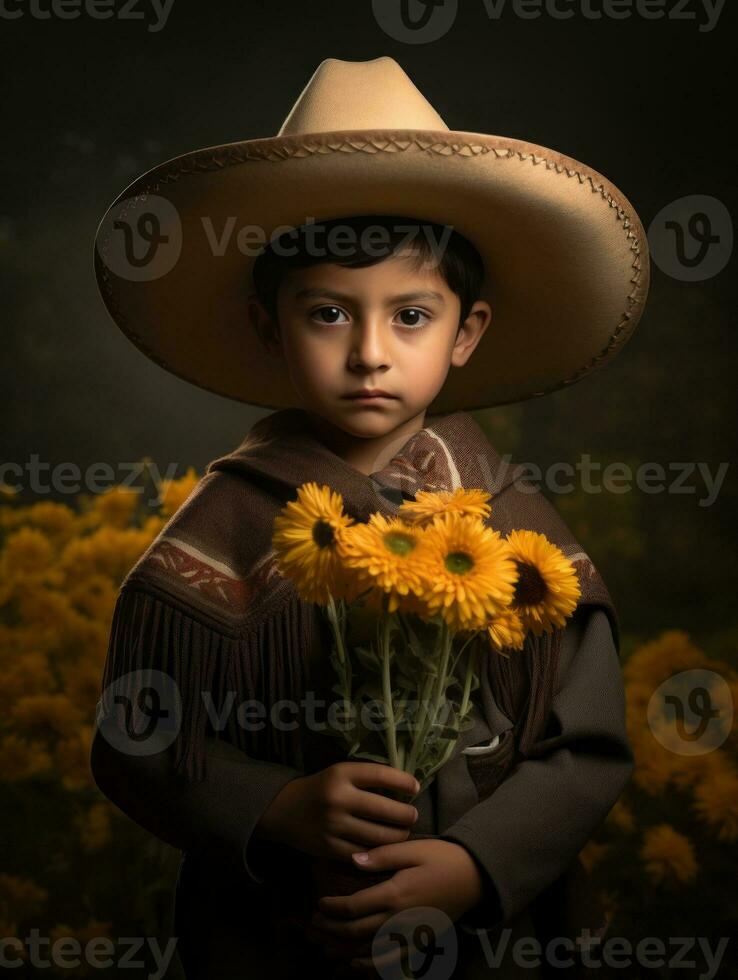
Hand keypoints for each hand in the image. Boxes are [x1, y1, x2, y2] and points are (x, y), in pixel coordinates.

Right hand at [254, 761, 420, 860]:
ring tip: (403, 832)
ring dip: (398, 836)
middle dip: (407, 815)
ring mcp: (333, 826)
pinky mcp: (330, 848)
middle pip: (386, 810)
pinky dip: (380, 852)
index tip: (415, 787)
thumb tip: (406, 786)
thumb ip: (367, 778)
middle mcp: (338, 799)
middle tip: (413, 816)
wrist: (284, 809)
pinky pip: (365, 853)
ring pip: (379, 836)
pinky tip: (386, 847)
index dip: (403, 781)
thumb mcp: (340, 773)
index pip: (381, 775)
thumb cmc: (321, 788)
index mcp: (341, 774)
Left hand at [302, 838, 486, 975]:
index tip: (319, 904)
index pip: (354, 907)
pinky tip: (358, 964)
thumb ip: (382, 855)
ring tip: (326, 948)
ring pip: (370, 951)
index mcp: (395, 894)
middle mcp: (400, 919)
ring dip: (345, 951)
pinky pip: (392, 962)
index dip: (333, 908)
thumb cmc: (442, 858)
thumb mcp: (412, 849)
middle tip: (315, 926)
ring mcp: (411, 935)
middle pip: (357, 931)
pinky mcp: (421, 943)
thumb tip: (353, 860)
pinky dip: (372, 966)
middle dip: (332, 930)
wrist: (475, 877)